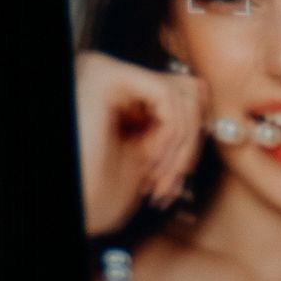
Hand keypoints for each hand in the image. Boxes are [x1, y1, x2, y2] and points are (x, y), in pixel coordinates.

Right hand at [75, 51, 205, 237]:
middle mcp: (110, 78)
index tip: (177, 176)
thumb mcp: (147, 158)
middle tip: (171, 179)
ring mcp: (105, 72)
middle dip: (190, 141)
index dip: (190, 139)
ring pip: (184, 91)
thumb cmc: (94, 195)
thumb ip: (173, 132)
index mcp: (118, 97)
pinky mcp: (105, 76)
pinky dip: (169, 134)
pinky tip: (148, 159)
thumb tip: (206, 118)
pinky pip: (166, 94)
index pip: (182, 96)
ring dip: (180, 145)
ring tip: (157, 176)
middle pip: (188, 89)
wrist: (73, 207)